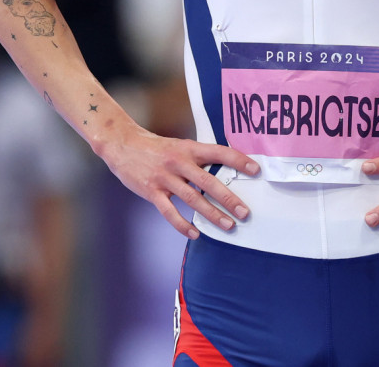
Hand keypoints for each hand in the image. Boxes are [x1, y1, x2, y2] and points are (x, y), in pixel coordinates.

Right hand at [100, 124, 259, 239]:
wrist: (122, 144)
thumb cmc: (155, 148)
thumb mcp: (179, 146)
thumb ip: (197, 158)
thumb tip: (223, 171)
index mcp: (189, 148)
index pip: (219, 152)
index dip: (238, 160)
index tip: (256, 170)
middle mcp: (179, 162)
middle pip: (209, 181)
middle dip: (229, 199)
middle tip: (245, 212)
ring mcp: (165, 178)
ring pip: (193, 199)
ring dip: (212, 214)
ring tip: (228, 226)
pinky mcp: (152, 191)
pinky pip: (169, 212)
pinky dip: (182, 224)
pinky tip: (195, 234)